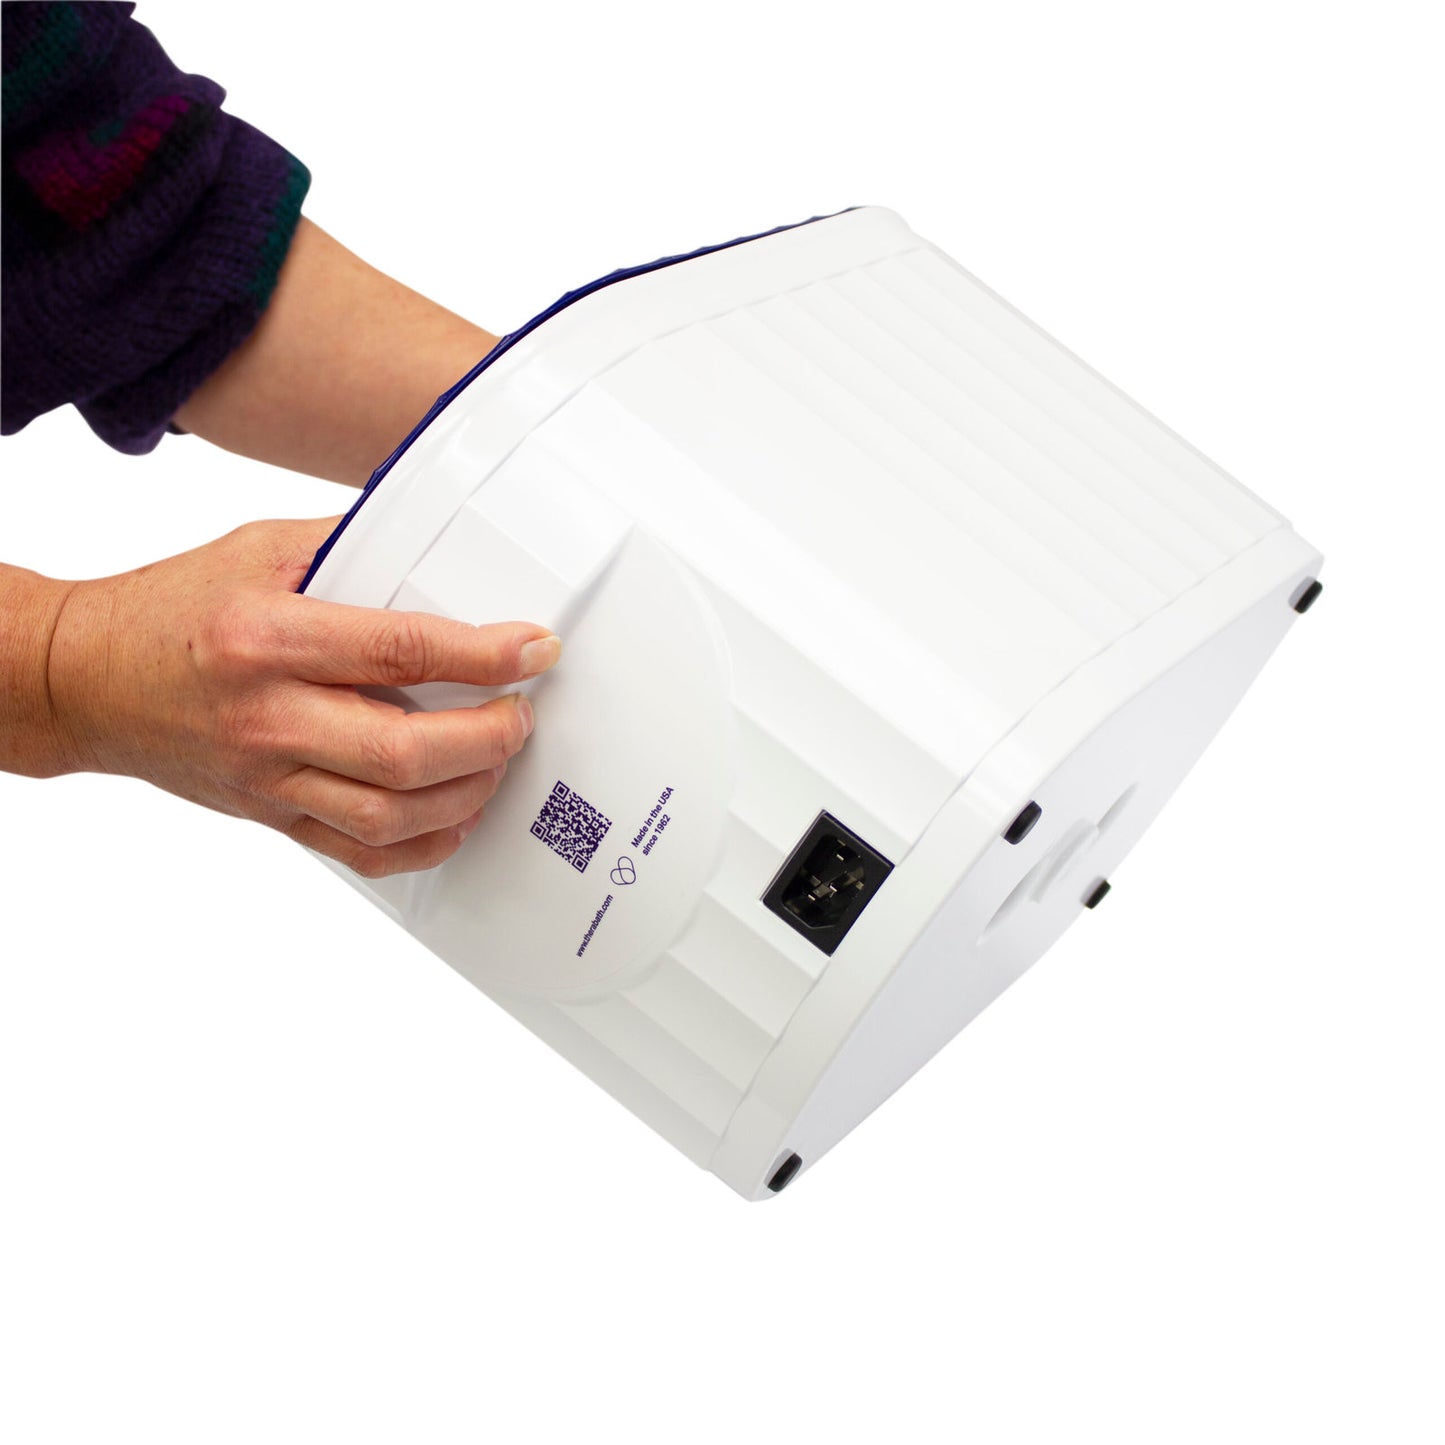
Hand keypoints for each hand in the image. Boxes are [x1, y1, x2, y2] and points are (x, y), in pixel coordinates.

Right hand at [47, 516, 560, 876]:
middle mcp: (268, 717)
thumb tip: (438, 543)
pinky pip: (358, 852)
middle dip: (489, 740)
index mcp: (268, 638)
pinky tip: (453, 817)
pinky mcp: (268, 815)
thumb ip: (350, 545)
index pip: (400, 651)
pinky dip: (421, 845)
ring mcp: (266, 778)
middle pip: (405, 753)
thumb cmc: (172, 608)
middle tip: (520, 717)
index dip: (484, 655)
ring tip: (495, 761)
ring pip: (390, 816)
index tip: (533, 650)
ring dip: (465, 794)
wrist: (84, 680)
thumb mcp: (258, 548)